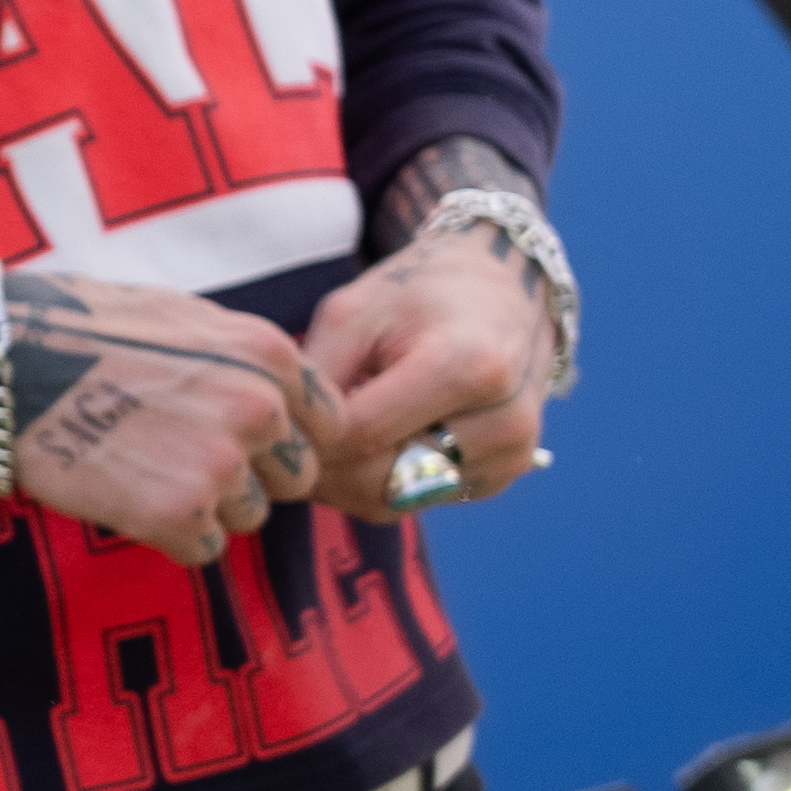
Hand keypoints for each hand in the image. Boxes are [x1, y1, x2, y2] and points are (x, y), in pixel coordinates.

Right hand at [7, 271, 341, 569]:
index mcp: (268, 353)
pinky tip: (127, 496)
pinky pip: (204, 550)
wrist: (3, 362)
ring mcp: (220, 465)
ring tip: (145, 469)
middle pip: (296, 477)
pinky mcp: (177, 515)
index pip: (327, 421)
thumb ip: (243, 359)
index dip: (286, 436)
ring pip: (249, 516)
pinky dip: (170, 536)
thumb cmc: (82, 329)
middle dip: (253, 477)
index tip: (247, 441)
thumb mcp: (184, 317)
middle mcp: (258, 408)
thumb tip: (280, 400)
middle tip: (185, 459)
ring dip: (208, 507)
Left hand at [300, 217, 558, 516]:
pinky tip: (371, 445)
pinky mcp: (504, 474)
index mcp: (468, 367)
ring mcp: (510, 455)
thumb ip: (317, 374)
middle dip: (324, 469)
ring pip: (396, 502)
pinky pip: (419, 500)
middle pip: (381, 481)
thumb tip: (285, 437)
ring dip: (348, 482)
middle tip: (292, 445)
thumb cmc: (420, 293)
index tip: (280, 425)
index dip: (310, 437)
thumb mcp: (355, 311)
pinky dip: (383, 481)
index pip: (363, 434)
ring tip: (329, 440)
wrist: (504, 289)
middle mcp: (502, 421)